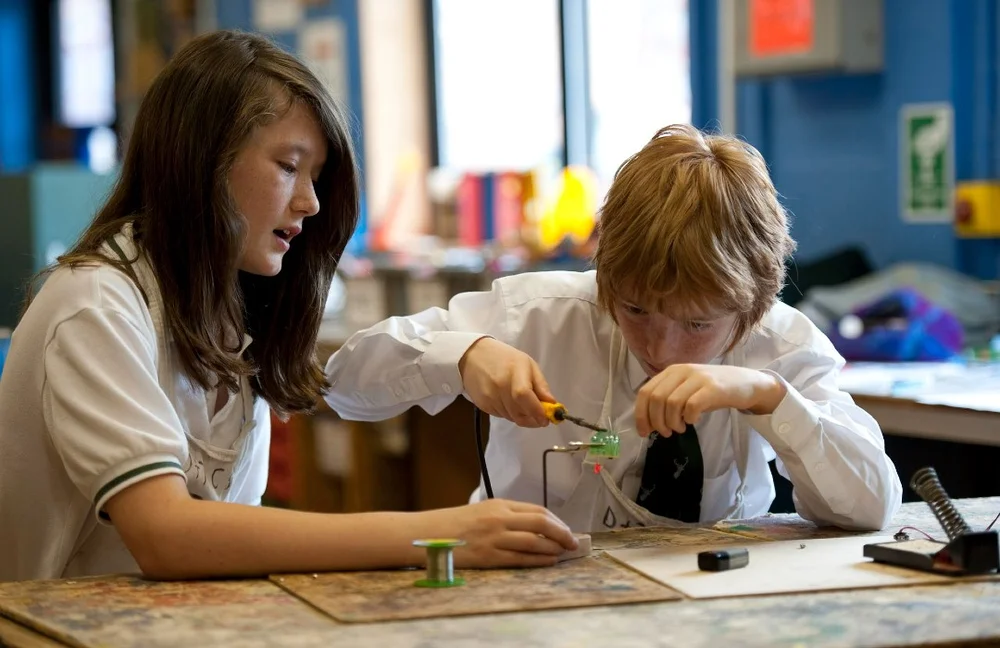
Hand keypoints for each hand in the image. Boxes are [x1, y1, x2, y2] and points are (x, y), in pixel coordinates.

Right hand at [430, 499, 577, 568]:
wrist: (426, 534)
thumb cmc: (454, 523)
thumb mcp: (482, 510)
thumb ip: (506, 515)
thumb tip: (535, 526)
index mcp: (499, 504)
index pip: (537, 511)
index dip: (557, 521)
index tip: (566, 529)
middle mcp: (499, 519)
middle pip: (541, 524)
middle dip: (562, 534)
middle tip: (573, 542)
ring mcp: (494, 538)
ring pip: (534, 542)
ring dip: (553, 549)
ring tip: (563, 553)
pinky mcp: (488, 556)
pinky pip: (520, 559)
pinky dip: (538, 560)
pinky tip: (548, 562)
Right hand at [458, 337, 555, 426]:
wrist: (472, 357)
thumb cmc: (504, 358)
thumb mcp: (528, 364)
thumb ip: (541, 385)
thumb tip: (552, 404)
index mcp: (514, 371)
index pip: (524, 396)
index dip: (537, 410)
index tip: (546, 419)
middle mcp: (500, 386)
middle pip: (519, 412)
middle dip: (533, 418)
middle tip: (540, 417)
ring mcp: (489, 397)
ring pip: (512, 418)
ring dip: (522, 416)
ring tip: (523, 403)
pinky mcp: (483, 405)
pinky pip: (502, 416)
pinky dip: (510, 413)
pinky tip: (508, 401)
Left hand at [634, 364, 786, 436]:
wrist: (746, 384)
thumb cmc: (712, 391)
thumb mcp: (686, 390)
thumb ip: (667, 400)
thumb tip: (649, 422)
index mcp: (671, 371)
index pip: (645, 392)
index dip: (641, 414)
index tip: (644, 432)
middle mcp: (682, 371)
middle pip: (656, 398)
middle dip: (656, 421)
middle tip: (665, 432)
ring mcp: (698, 378)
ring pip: (671, 403)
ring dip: (671, 422)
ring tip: (679, 428)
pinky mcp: (713, 388)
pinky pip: (691, 406)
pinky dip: (688, 418)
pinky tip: (692, 421)